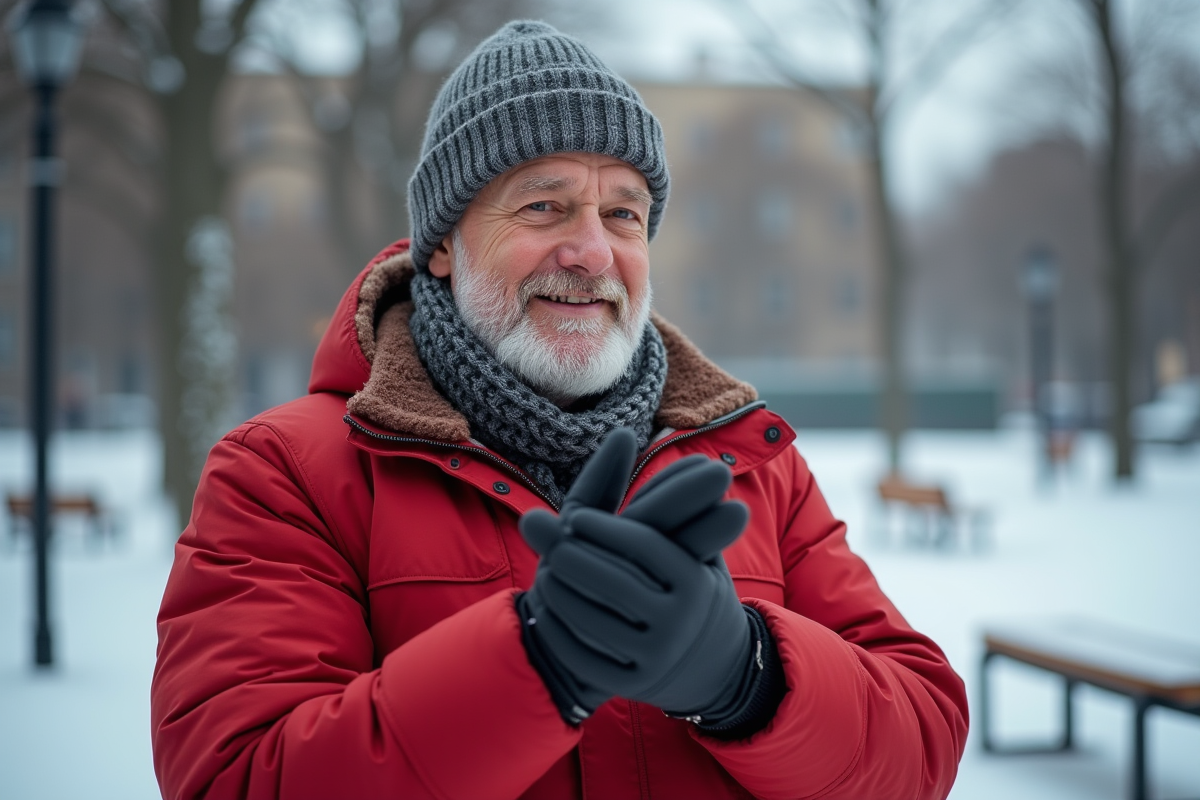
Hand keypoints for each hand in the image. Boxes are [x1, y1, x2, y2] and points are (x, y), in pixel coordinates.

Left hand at [520, 430, 750, 716]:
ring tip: (544, 573)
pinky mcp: (632, 686)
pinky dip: (560, 632)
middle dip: (574, 558)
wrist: (713, 666)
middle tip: (550, 545)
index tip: (574, 517)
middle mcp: (680, 621)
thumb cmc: (687, 584)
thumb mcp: (682, 543)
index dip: (605, 530)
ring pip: (592, 619)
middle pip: (613, 581)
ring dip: (559, 592)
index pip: (643, 546)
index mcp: (695, 580)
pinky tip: (546, 610)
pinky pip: (584, 657)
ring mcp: (656, 657)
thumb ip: (645, 499)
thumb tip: (617, 435)